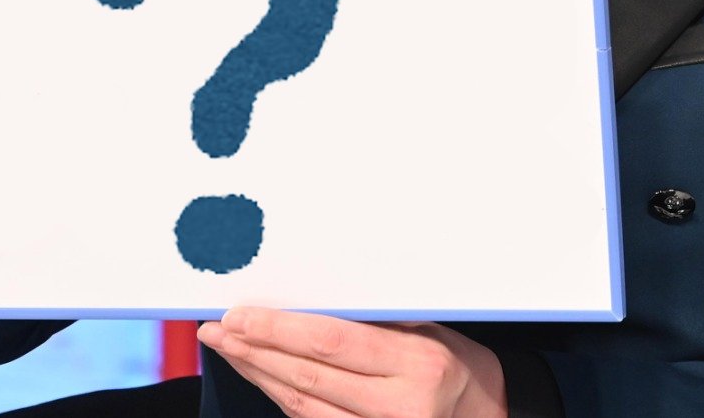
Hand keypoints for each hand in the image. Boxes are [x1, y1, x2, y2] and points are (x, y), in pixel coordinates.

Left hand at [198, 308, 505, 417]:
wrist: (485, 414)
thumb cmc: (451, 362)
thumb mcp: (425, 328)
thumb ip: (373, 319)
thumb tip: (307, 297)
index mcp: (417, 362)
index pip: (331, 342)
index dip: (278, 329)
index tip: (241, 315)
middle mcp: (401, 405)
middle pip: (308, 378)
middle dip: (255, 352)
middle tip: (219, 330)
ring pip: (302, 407)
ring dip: (259, 376)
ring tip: (229, 349)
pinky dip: (281, 400)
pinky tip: (261, 377)